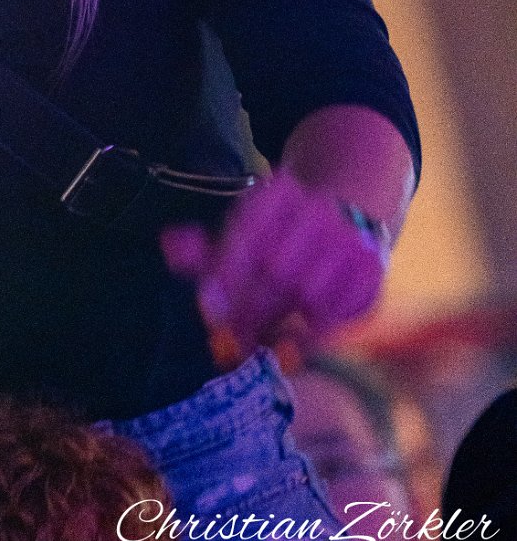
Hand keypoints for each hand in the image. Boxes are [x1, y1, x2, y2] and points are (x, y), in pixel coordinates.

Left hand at [160, 168, 388, 363]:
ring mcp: (350, 239)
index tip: (208, 310)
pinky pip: (342, 312)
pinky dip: (315, 335)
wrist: (348, 215)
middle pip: (277, 270)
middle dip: (249, 311)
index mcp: (278, 192)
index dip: (226, 276)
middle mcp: (318, 210)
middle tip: (228, 344)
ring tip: (257, 347)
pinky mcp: (372, 272)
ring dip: (281, 328)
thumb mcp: (242, 230)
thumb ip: (205, 247)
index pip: (248, 235)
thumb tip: (168, 245)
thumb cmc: (280, 233)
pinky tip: (291, 347)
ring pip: (310, 294)